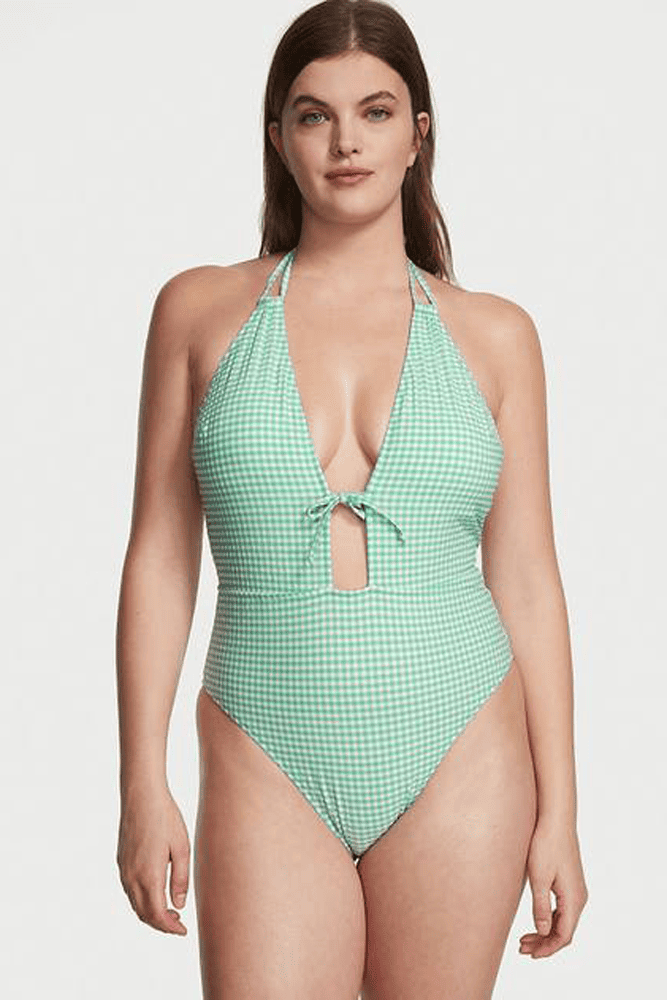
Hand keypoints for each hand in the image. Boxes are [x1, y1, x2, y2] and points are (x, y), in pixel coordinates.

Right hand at [116, 784, 189, 934]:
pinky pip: (129, 890)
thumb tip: (179, 905)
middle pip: (144, 914)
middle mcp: (132, 876)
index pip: (157, 915)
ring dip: (150, 913)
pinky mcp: (121, 861)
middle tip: (179, 924)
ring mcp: (124, 869)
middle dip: (161, 924)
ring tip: (170, 911)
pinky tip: (156, 892)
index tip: (183, 931)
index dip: (170, 928)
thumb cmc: (165, 818)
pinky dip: (142, 900)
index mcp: (149, 875)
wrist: (141, 795)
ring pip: (135, 903)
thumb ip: (180, 879)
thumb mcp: (182, 848)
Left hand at [519, 816, 587, 958]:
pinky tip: (536, 921)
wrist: (556, 819)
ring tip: (525, 939)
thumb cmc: (545, 844)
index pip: (564, 935)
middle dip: (544, 943)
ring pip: (563, 921)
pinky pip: (563, 910)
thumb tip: (544, 932)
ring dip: (546, 932)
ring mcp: (576, 890)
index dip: (548, 948)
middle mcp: (579, 897)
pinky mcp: (570, 882)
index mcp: (574, 899)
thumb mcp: (539, 877)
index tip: (530, 954)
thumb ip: (541, 906)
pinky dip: (550, 920)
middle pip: (564, 931)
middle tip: (522, 948)